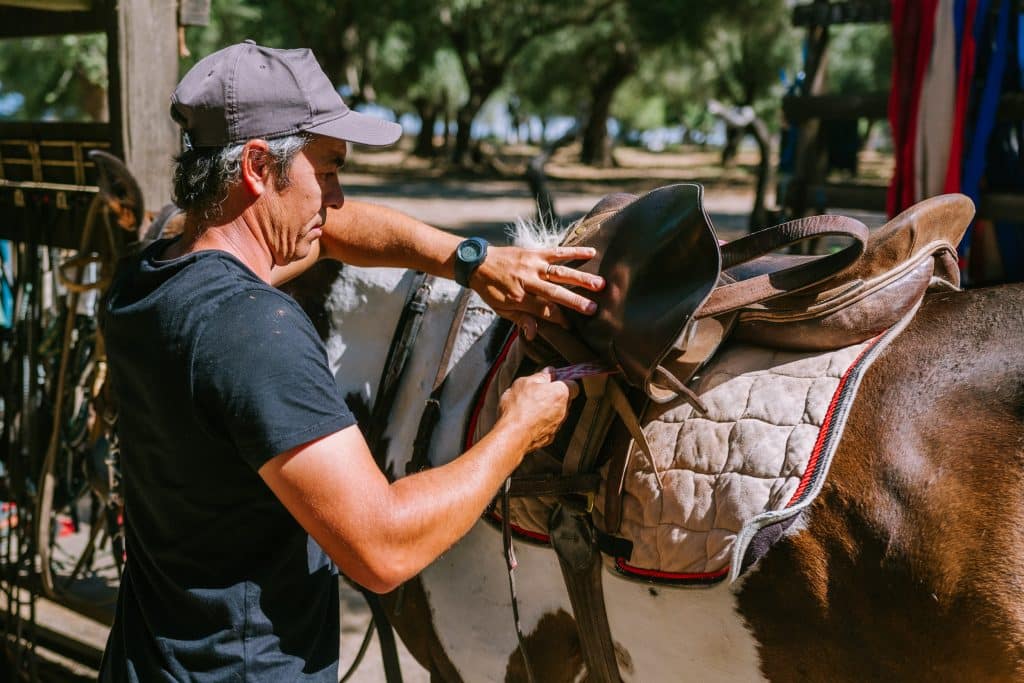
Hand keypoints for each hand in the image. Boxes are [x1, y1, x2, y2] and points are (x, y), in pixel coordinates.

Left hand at [469, 245, 603, 339]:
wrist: (478, 263)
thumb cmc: (491, 290)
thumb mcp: (501, 310)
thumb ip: (520, 321)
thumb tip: (534, 335)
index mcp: (518, 298)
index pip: (544, 311)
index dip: (559, 319)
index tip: (573, 326)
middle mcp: (526, 281)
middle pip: (554, 292)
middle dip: (575, 301)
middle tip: (594, 308)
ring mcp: (532, 265)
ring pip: (559, 272)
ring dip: (581, 277)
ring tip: (600, 284)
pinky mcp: (534, 252)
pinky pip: (556, 251)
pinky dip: (574, 252)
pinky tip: (591, 252)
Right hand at [496, 368, 579, 453]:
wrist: (513, 434)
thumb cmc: (519, 408)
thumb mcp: (525, 383)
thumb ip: (540, 376)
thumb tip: (547, 372)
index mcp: (560, 393)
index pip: (573, 385)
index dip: (564, 381)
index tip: (555, 378)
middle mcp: (563, 410)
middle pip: (565, 399)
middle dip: (554, 395)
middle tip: (538, 392)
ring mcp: (557, 425)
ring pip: (556, 413)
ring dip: (547, 410)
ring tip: (529, 407)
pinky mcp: (549, 437)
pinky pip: (548, 425)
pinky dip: (541, 423)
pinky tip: (528, 420)